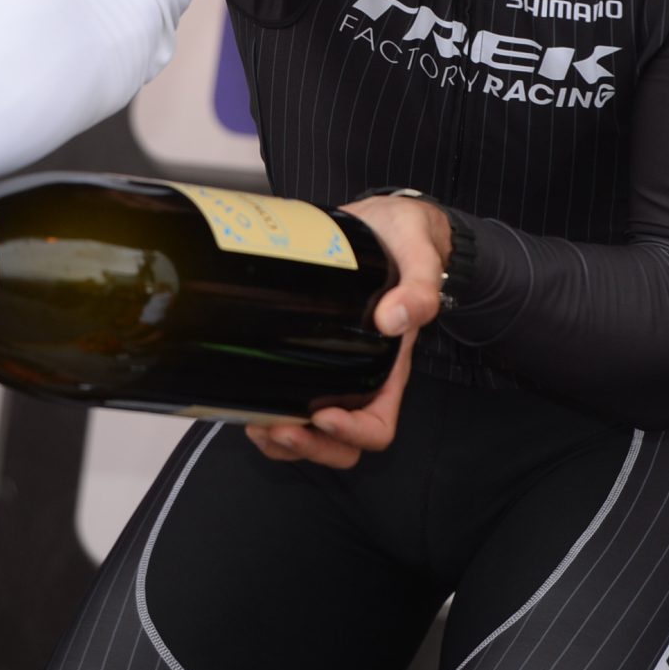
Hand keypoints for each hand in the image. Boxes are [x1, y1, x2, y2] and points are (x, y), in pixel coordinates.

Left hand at [243, 194, 448, 469]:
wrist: (385, 222)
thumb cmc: (408, 244)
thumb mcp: (421, 258)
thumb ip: (419, 289)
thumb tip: (393, 319)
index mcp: (389, 367)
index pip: (377, 426)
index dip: (351, 433)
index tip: (324, 415)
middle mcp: (360, 376)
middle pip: (338, 443)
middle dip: (307, 446)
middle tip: (278, 426)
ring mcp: (330, 368)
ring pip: (308, 431)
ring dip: (280, 438)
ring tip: (256, 421)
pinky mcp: (302, 352)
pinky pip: (286, 399)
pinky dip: (265, 409)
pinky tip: (247, 399)